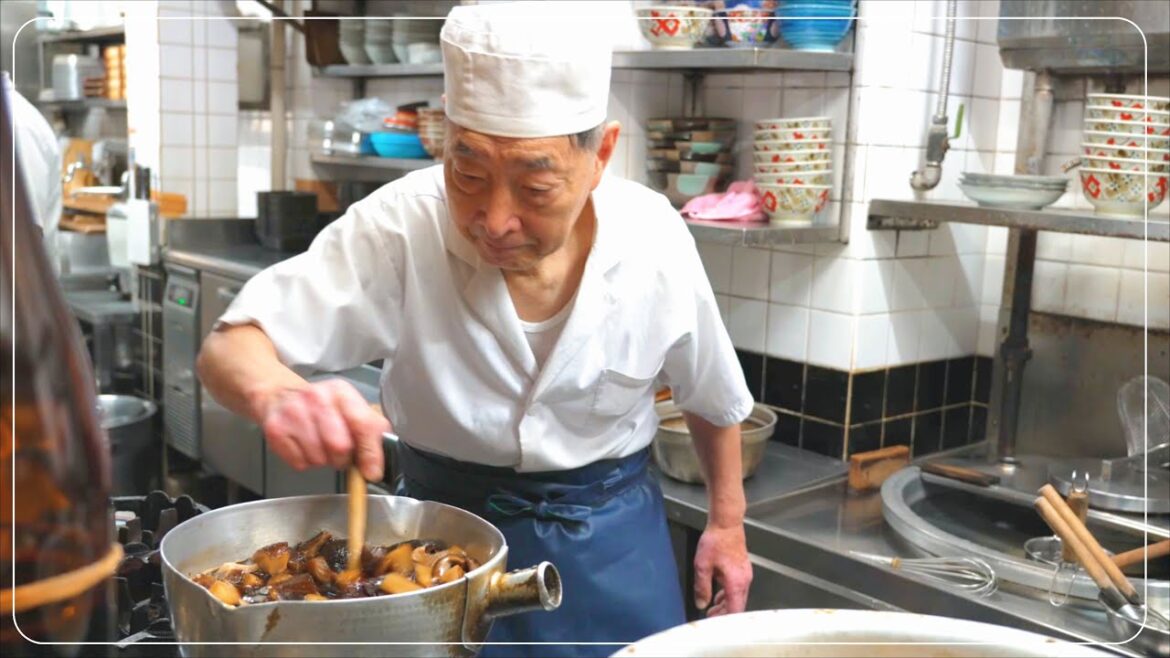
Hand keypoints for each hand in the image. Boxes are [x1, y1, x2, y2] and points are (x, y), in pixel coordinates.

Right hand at [260, 379, 390, 480]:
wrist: (279, 395)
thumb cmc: (321, 407)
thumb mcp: (349, 408)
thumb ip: (370, 432)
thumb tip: (375, 468)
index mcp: (342, 392)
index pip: (363, 424)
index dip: (370, 453)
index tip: (372, 472)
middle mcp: (317, 398)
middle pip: (339, 446)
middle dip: (343, 458)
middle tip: (339, 453)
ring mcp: (294, 413)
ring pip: (318, 458)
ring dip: (322, 460)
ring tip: (319, 445)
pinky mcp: (276, 430)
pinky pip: (299, 463)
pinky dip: (304, 461)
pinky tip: (303, 446)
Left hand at [693, 523, 751, 616]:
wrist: (726, 524)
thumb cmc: (716, 541)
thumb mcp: (702, 566)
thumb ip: (702, 587)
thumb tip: (701, 603)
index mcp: (736, 582)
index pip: (735, 610)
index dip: (725, 620)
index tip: (715, 624)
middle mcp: (744, 580)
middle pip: (738, 605)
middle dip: (724, 614)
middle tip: (710, 618)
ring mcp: (745, 574)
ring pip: (738, 597)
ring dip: (726, 604)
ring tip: (712, 609)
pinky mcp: (743, 569)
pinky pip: (738, 588)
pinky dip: (728, 594)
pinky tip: (718, 594)